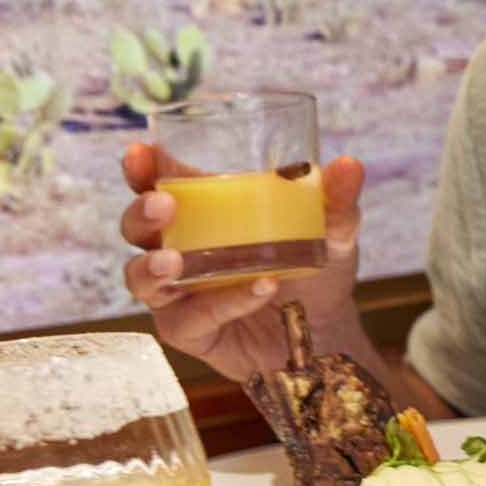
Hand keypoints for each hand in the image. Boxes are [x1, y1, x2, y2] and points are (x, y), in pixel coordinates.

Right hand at [119, 142, 367, 383]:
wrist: (327, 329)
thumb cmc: (316, 268)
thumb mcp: (332, 230)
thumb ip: (336, 200)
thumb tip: (348, 165)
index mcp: (201, 212)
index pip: (155, 182)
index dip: (140, 168)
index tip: (139, 154)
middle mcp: (178, 249)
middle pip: (136, 228)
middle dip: (141, 214)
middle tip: (164, 205)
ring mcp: (179, 292)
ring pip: (141, 278)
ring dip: (153, 267)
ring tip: (177, 261)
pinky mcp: (190, 331)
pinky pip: (191, 317)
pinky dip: (223, 302)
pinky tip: (258, 288)